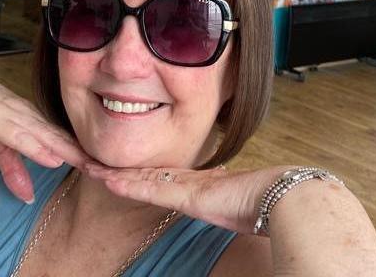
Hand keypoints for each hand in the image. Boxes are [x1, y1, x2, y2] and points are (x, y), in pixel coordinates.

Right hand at [0, 62, 92, 202]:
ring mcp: (12, 115)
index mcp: (31, 118)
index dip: (83, 151)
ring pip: (46, 135)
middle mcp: (27, 115)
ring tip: (90, 165)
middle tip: (109, 168)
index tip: (105, 165)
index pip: (62, 137)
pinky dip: (36, 147)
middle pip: (61, 137)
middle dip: (84, 153)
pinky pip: (18, 135)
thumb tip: (27, 197)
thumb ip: (12, 168)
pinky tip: (52, 157)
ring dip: (68, 151)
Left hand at [84, 163, 293, 233]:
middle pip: (145, 174)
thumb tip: (240, 211)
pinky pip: (150, 189)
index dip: (138, 175)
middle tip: (92, 163)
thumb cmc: (272, 204)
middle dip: (119, 170)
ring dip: (115, 175)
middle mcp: (190, 182)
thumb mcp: (246, 207)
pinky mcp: (188, 194)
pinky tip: (109, 181)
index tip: (119, 172)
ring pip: (141, 178)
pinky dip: (128, 185)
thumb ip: (236, 206)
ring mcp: (188, 186)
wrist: (285, 198)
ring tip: (89, 168)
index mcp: (201, 187)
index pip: (161, 179)